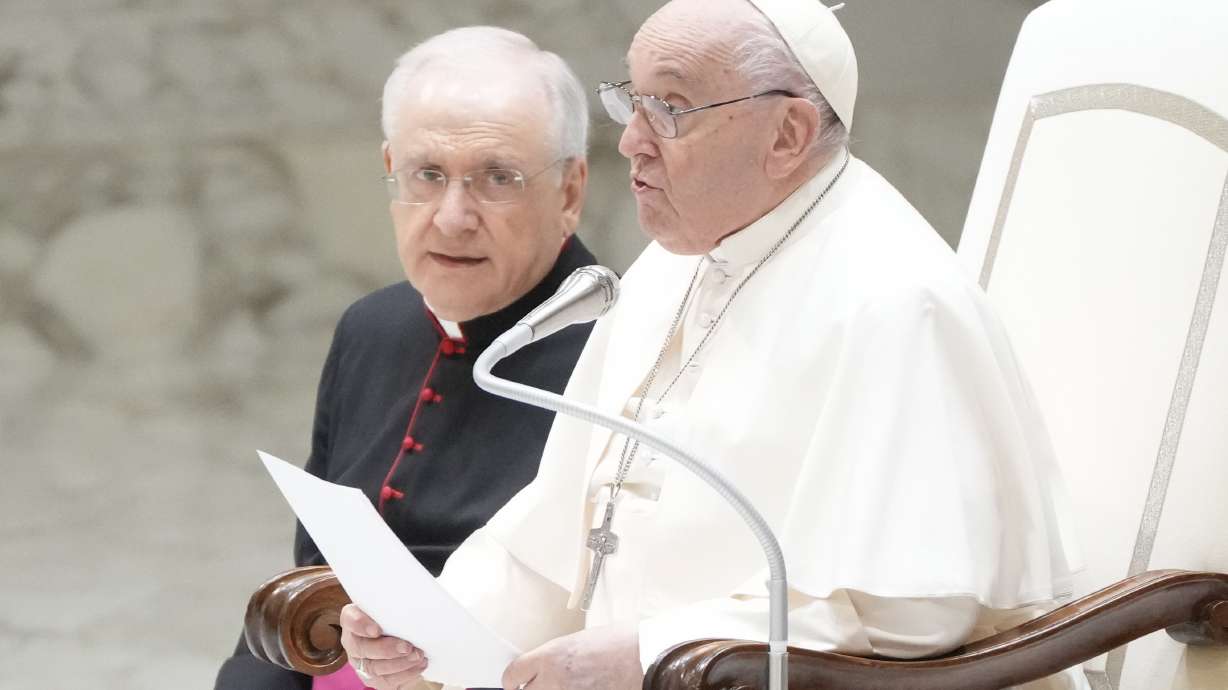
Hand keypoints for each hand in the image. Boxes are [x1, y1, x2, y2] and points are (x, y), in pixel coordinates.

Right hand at [339, 603, 428, 689]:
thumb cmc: (395, 617)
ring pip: (374, 668)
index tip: (377, 630)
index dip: (360, 625)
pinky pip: (387, 681)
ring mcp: (362, 663)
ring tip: (417, 655)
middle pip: (362, 649)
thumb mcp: (392, 608)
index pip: (349, 619)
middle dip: (386, 650)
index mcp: (354, 620)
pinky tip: (419, 665)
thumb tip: (414, 605)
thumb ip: (395, 606)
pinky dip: (406, 673)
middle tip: (407, 647)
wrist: (400, 637)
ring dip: (399, 663)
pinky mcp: (375, 679)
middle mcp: (354, 642)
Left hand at [501, 624, 641, 689]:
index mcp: (551, 656)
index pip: (513, 674)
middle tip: (539, 687)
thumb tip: (549, 667)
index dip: (512, 680)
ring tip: (568, 686)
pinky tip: (585, 689)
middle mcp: (554, 680)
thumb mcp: (581, 641)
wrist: (647, 657)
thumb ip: (559, 656)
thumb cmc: (622, 642)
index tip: (514, 683)